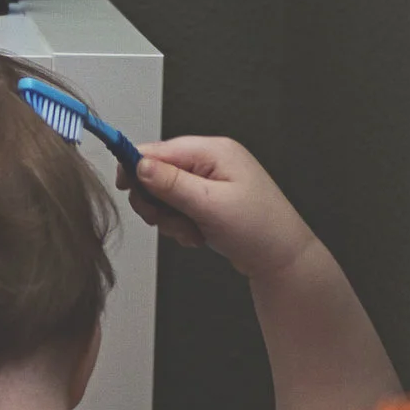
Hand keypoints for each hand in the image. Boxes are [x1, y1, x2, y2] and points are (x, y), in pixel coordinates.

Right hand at [126, 136, 316, 280]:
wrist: (283, 259)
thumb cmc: (260, 230)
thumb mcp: (210, 205)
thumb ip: (172, 183)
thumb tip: (139, 165)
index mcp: (213, 151)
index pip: (158, 150)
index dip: (136, 168)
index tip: (126, 189)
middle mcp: (210, 161)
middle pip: (157, 172)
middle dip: (156, 201)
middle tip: (166, 220)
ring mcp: (210, 181)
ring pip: (165, 194)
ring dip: (170, 218)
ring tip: (191, 232)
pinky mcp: (208, 200)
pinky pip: (178, 208)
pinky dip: (180, 225)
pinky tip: (197, 235)